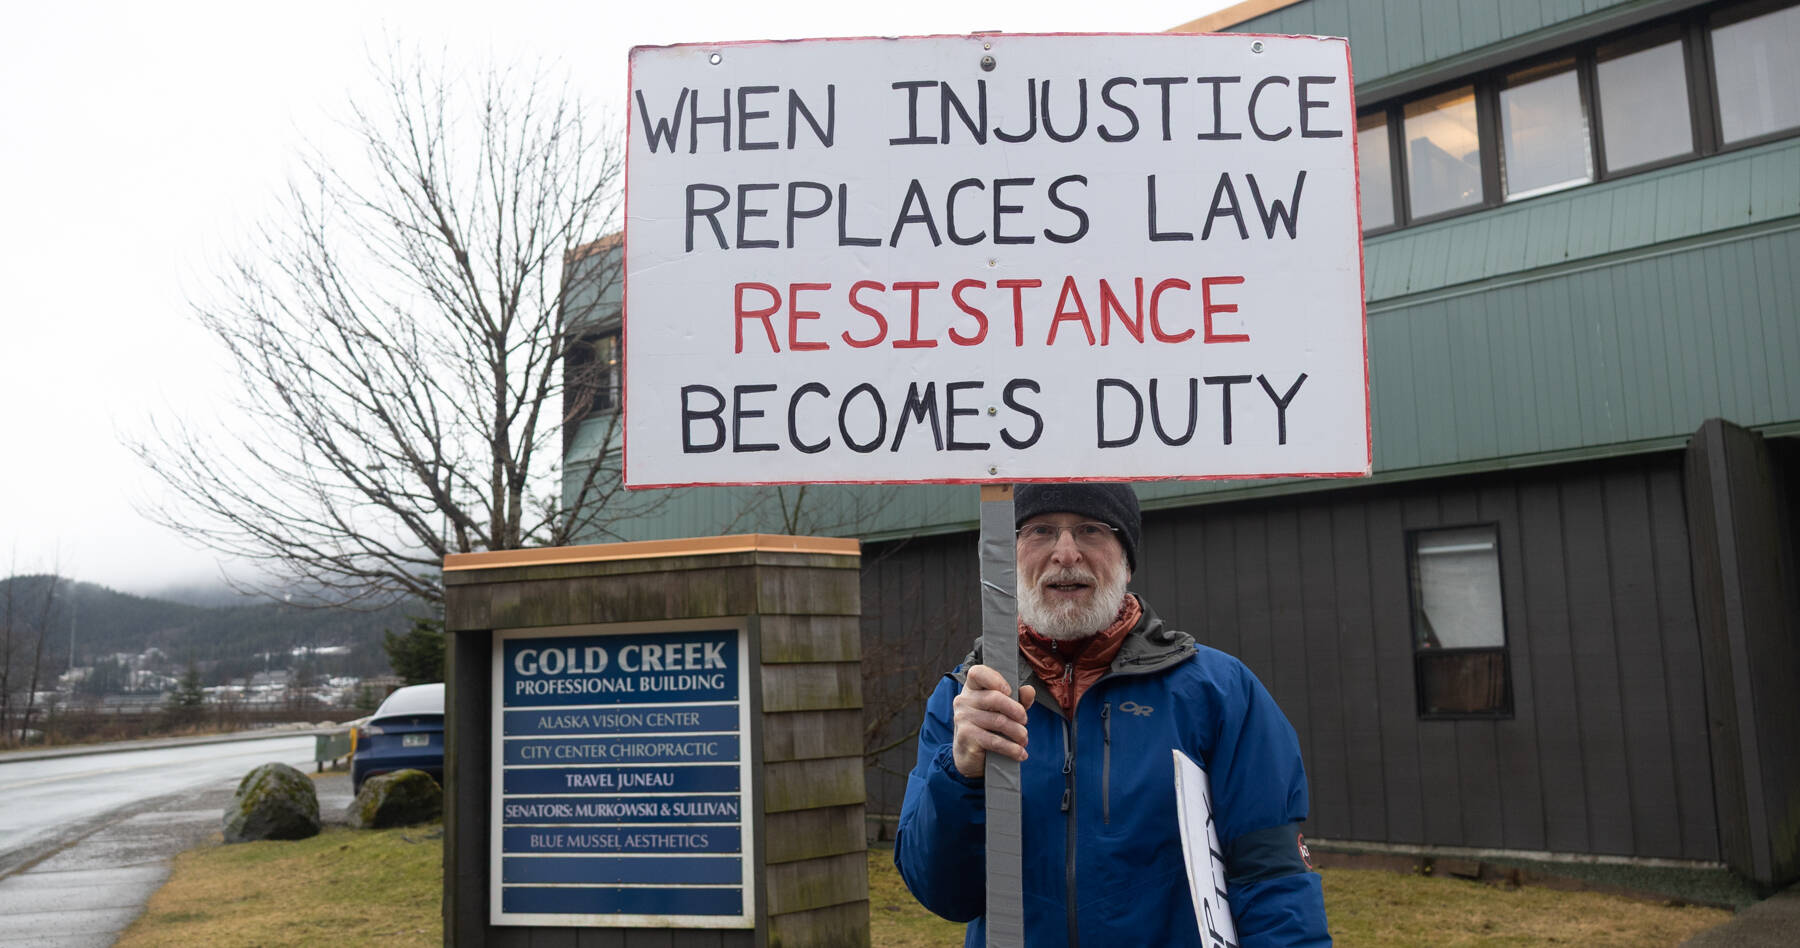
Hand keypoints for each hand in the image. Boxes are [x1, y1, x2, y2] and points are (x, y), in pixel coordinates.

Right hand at [951, 663, 1036, 778]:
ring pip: (999, 721)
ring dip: (1018, 732)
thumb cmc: (987, 728)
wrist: (969, 756)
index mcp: (971, 688)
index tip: (1009, 691)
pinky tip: (1020, 753)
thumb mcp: (1004, 711)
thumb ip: (1017, 699)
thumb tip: (1029, 690)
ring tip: (1024, 739)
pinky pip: (995, 741)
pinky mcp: (966, 737)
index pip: (977, 673)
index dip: (995, 679)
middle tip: (1025, 721)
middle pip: (995, 698)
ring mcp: (962, 719)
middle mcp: (963, 700)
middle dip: (1016, 710)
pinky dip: (1012, 748)